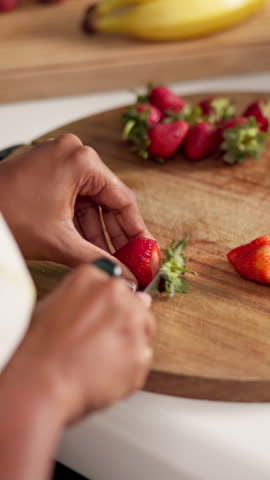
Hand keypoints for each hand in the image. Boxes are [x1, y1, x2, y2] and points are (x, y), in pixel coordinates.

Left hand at [0, 134, 150, 280]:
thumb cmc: (6, 217)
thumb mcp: (58, 241)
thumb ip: (97, 259)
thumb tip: (126, 275)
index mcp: (81, 160)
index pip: (123, 200)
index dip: (137, 232)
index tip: (146, 253)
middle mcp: (73, 154)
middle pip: (108, 200)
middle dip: (117, 235)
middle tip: (130, 262)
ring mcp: (60, 161)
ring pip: (91, 203)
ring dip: (98, 233)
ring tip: (109, 260)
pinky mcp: (49, 172)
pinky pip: (75, 200)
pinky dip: (81, 224)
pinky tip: (89, 248)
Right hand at [3, 265, 154, 424]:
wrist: (39, 383)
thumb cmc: (39, 349)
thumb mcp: (54, 305)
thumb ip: (89, 296)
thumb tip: (125, 296)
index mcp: (91, 276)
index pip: (117, 286)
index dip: (109, 308)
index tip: (100, 322)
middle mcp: (115, 292)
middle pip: (136, 304)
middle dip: (123, 323)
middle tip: (98, 343)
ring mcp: (131, 321)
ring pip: (144, 330)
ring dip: (128, 343)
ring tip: (100, 359)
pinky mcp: (140, 352)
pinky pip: (142, 358)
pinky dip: (129, 368)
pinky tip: (104, 372)